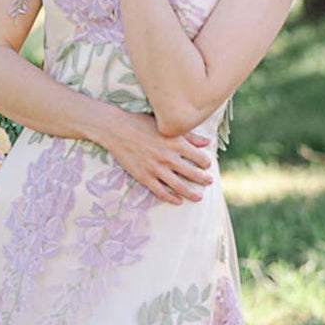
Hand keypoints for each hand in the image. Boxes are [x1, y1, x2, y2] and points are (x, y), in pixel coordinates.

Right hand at [99, 110, 214, 204]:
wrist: (116, 129)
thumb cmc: (141, 123)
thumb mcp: (166, 126)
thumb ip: (189, 135)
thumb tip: (207, 142)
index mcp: (176, 143)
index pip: (200, 158)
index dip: (206, 163)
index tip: (206, 165)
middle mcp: (168, 157)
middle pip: (193, 174)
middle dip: (203, 179)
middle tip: (208, 182)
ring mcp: (156, 169)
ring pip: (179, 186)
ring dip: (191, 193)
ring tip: (199, 197)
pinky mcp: (144, 177)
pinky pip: (161, 192)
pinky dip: (171, 198)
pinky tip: (178, 201)